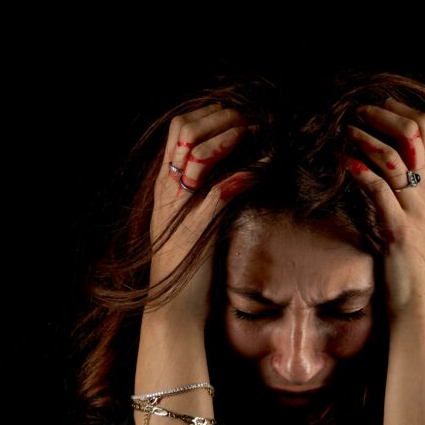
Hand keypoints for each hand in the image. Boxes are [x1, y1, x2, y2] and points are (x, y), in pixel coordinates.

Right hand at [149, 104, 250, 324]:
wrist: (172, 311)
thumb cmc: (186, 271)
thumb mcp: (191, 224)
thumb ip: (202, 197)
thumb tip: (233, 171)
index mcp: (164, 187)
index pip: (178, 129)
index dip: (209, 114)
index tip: (238, 115)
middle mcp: (167, 192)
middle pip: (186, 131)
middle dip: (222, 118)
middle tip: (252, 119)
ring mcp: (179, 210)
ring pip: (199, 155)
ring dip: (231, 139)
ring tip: (258, 135)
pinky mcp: (196, 232)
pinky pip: (216, 194)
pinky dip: (240, 178)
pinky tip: (260, 171)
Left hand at [346, 99, 424, 342]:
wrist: (423, 306)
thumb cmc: (415, 272)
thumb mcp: (419, 228)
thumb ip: (408, 201)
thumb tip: (382, 178)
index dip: (400, 112)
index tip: (376, 106)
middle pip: (413, 134)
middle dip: (382, 116)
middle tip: (356, 112)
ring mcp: (417, 212)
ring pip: (395, 157)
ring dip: (366, 138)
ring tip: (344, 131)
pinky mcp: (399, 230)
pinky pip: (379, 190)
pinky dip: (359, 171)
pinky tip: (343, 162)